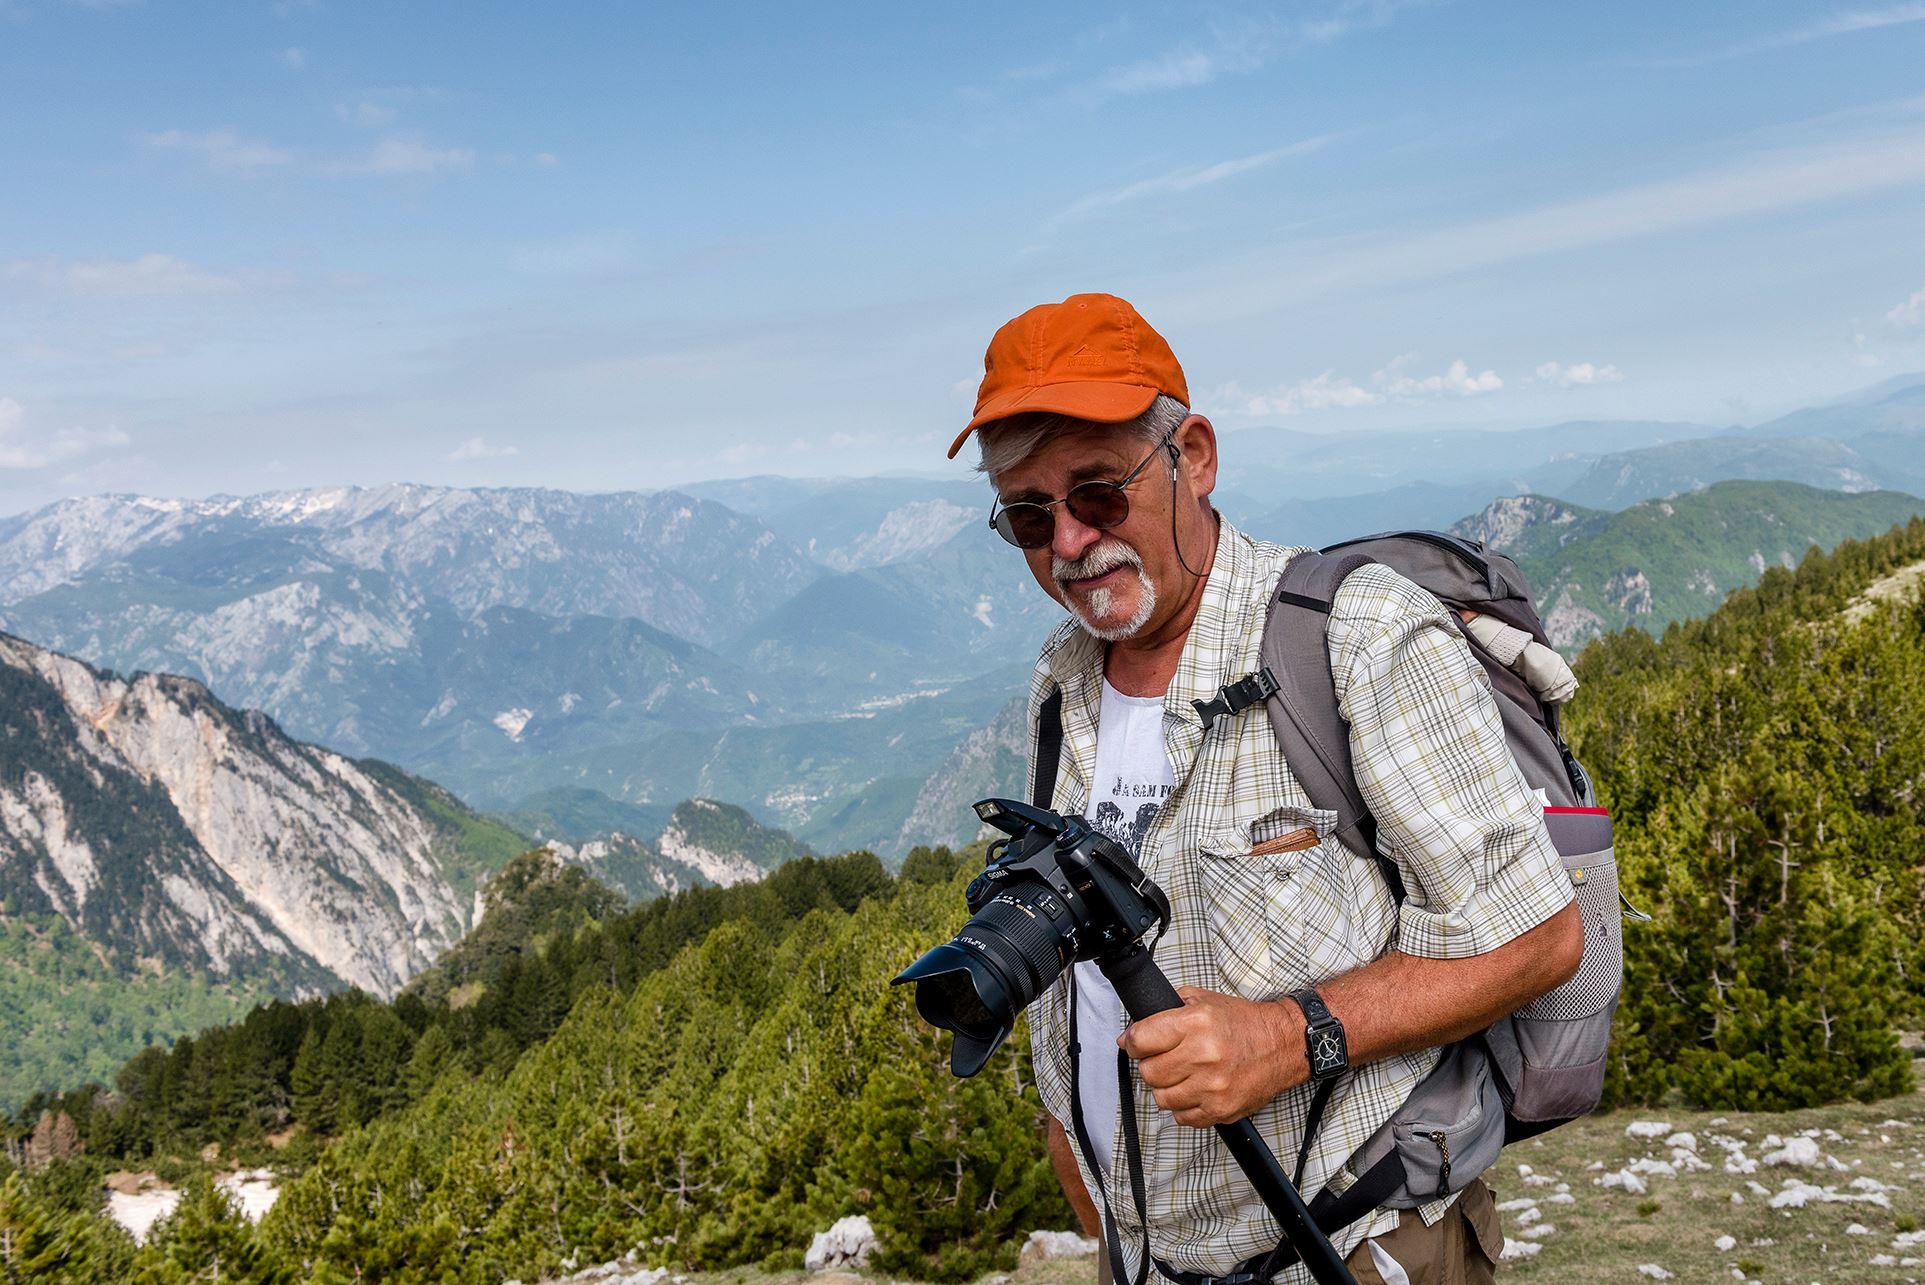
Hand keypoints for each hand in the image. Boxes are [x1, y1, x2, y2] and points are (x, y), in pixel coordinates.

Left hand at [1119, 986, 1305, 1126]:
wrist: (1282, 1044)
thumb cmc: (1242, 1023)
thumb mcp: (1203, 1000)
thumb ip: (1165, 1010)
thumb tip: (1130, 1034)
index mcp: (1195, 1023)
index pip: (1141, 1040)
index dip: (1133, 1042)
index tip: (1136, 1043)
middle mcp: (1203, 1055)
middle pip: (1148, 1072)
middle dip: (1151, 1065)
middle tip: (1164, 1059)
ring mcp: (1212, 1086)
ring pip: (1162, 1098)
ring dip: (1166, 1087)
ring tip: (1181, 1075)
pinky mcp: (1221, 1109)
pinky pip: (1182, 1118)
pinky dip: (1184, 1107)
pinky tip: (1194, 1090)